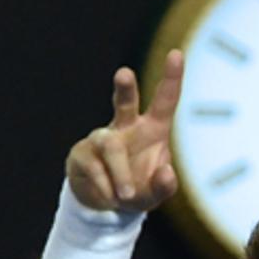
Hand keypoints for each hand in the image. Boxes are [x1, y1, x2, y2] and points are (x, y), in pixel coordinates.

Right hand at [66, 50, 181, 211]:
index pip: (165, 101)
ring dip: (121, 175)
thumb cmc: (139, 189)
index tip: (176, 53)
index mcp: (153, 131)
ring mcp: (102, 138)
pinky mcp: (82, 153)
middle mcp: (126, 128)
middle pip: (124, 103)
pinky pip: (95, 168)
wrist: (107, 205)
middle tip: (124, 73)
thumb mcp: (157, 194)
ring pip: (111, 148)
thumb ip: (165, 186)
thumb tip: (167, 172)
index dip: (171, 78)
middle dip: (124, 88)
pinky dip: (106, 187)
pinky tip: (110, 197)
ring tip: (126, 195)